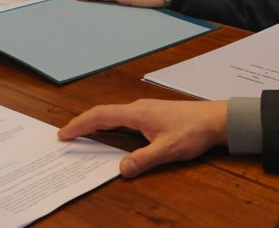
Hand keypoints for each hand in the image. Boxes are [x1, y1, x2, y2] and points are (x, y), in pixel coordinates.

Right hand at [58, 99, 227, 177]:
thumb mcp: (168, 149)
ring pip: (112, 115)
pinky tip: (110, 134)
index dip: (80, 124)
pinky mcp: (151, 114)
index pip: (100, 117)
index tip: (64, 133)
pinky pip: (122, 118)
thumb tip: (121, 169)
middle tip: (66, 136)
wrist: (215, 119)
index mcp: (136, 113)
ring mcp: (144, 110)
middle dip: (82, 124)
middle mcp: (137, 108)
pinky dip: (109, 125)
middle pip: (102, 114)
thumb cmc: (193, 131)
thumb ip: (143, 159)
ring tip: (82, 135)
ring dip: (95, 124)